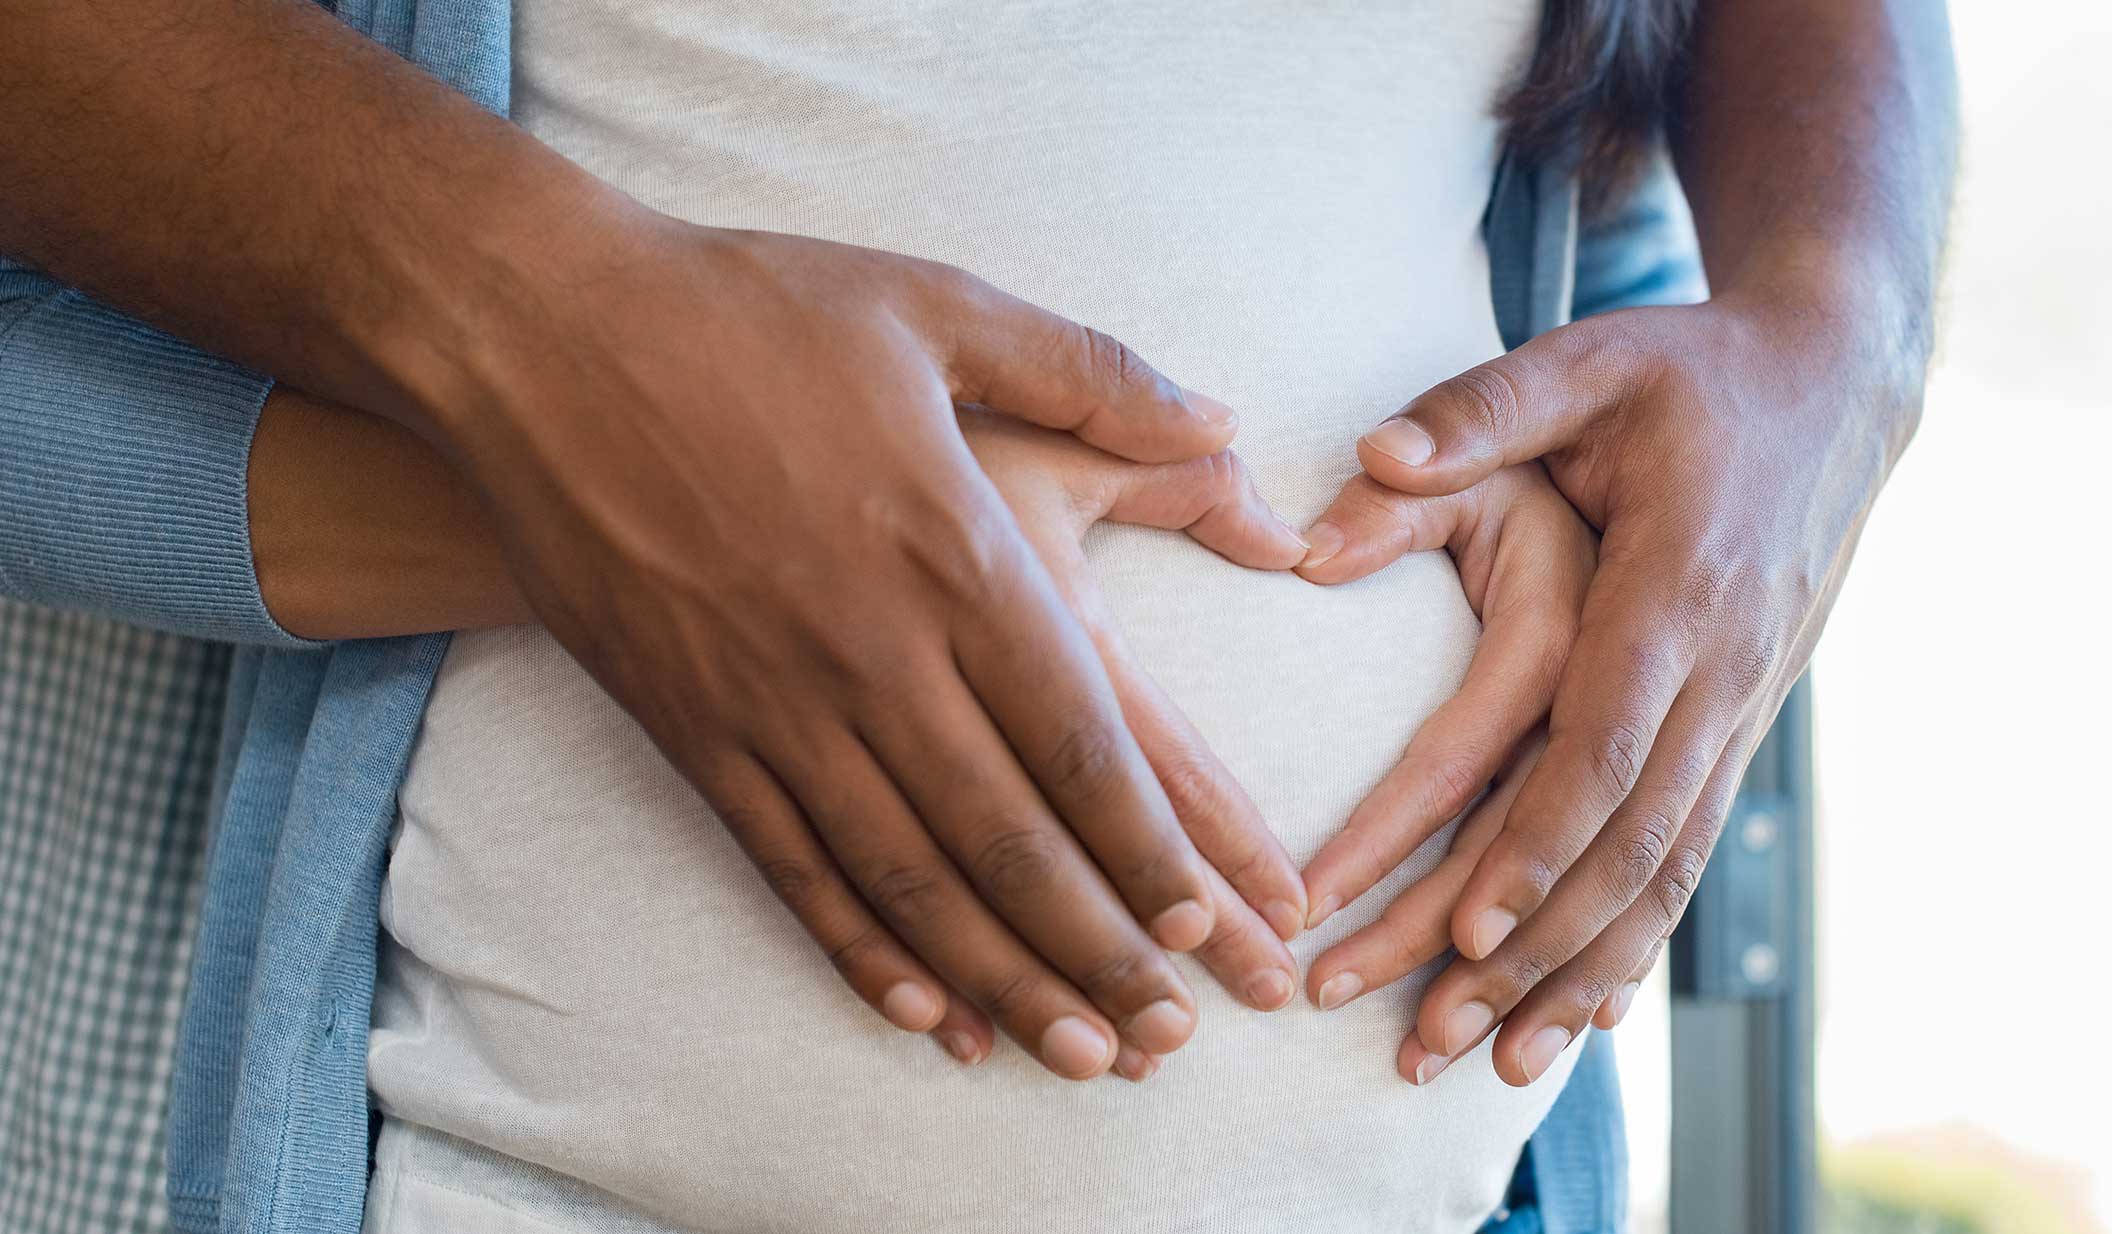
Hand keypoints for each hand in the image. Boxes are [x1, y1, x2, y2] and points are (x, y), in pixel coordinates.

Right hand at [423, 221, 1296, 1080]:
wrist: (534, 334)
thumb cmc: (748, 311)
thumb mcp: (940, 307)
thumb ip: (1097, 374)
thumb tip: (1224, 424)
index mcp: (953, 550)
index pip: (1079, 736)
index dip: (1149, 842)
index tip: (1208, 916)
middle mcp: (872, 649)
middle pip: (1007, 835)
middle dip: (1099, 947)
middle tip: (1168, 1033)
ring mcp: (772, 700)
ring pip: (907, 876)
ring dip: (999, 976)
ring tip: (1076, 1051)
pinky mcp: (690, 726)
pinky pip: (788, 867)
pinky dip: (859, 948)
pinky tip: (922, 1010)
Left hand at [1310, 299, 1914, 1082]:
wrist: (1835, 389)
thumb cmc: (1691, 371)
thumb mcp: (1588, 360)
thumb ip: (1478, 410)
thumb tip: (1367, 458)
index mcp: (1677, 585)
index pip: (1607, 741)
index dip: (1541, 841)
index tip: (1469, 924)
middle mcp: (1721, 667)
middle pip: (1629, 840)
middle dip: (1534, 948)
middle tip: (1433, 1026)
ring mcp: (1742, 707)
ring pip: (1666, 872)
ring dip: (1581, 974)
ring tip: (1491, 1060)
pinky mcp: (1739, 729)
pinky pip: (1688, 858)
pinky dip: (1634, 943)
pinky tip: (1581, 1018)